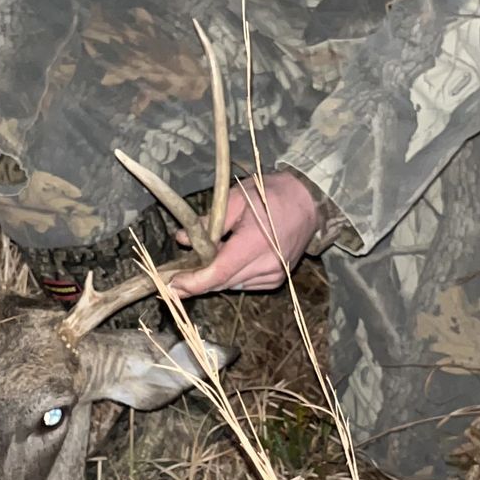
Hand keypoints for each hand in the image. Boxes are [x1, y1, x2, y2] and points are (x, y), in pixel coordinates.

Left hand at [169, 171, 320, 294]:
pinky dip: (230, 277)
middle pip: (222, 282)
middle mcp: (268, 264)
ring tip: (197, 268)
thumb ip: (208, 223)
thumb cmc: (270, 194)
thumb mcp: (235, 198)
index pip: (219, 272)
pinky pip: (245, 284)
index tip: (172, 284)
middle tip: (172, 281)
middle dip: (196, 282)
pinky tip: (226, 263)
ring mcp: (274, 274)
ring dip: (213, 279)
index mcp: (256, 242)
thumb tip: (182, 239)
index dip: (193, 282)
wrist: (307, 202)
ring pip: (232, 285)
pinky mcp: (277, 279)